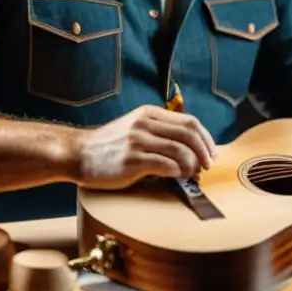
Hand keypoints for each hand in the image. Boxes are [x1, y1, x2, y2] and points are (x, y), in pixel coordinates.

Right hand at [75, 105, 217, 189]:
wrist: (79, 154)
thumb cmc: (110, 146)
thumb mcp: (135, 128)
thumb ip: (159, 132)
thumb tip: (192, 148)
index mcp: (149, 113)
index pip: (189, 122)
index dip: (206, 138)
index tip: (212, 153)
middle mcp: (145, 123)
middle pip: (189, 133)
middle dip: (204, 151)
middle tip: (207, 165)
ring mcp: (138, 141)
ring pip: (180, 150)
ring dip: (192, 165)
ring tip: (192, 174)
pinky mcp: (132, 160)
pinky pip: (166, 165)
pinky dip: (177, 172)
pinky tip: (177, 177)